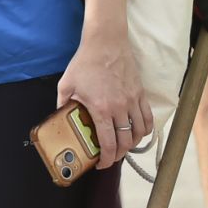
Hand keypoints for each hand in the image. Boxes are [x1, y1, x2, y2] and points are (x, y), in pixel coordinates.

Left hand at [56, 24, 150, 169]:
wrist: (106, 42)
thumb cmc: (85, 62)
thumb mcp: (66, 84)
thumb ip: (62, 104)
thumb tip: (59, 118)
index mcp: (101, 109)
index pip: (108, 144)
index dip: (106, 160)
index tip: (101, 164)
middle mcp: (120, 108)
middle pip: (125, 142)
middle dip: (118, 155)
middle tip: (110, 157)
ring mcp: (133, 101)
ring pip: (140, 133)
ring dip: (132, 144)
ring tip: (123, 146)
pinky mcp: (141, 94)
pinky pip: (148, 118)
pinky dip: (145, 130)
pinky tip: (138, 133)